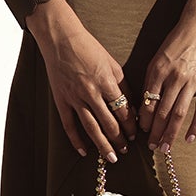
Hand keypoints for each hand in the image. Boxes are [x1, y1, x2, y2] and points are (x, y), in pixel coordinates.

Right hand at [25, 0, 138, 163]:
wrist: (60, 38)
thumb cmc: (88, 47)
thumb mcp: (112, 63)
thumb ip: (122, 85)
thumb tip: (132, 106)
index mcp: (107, 82)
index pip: (123, 111)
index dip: (130, 126)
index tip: (135, 135)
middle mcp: (91, 92)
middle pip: (109, 123)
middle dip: (119, 139)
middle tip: (126, 150)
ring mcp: (75, 98)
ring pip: (91, 128)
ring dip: (103, 145)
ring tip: (111, 157)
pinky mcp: (61, 100)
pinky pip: (69, 125)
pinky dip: (76, 140)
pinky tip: (83, 151)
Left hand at [140, 0, 195, 150]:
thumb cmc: (177, 41)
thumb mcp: (157, 57)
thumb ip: (152, 79)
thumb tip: (145, 103)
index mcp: (158, 70)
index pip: (148, 102)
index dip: (143, 120)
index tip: (140, 132)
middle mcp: (174, 78)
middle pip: (162, 112)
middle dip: (154, 132)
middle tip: (150, 147)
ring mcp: (192, 82)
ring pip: (179, 114)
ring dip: (170, 134)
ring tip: (165, 148)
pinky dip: (195, 126)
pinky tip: (188, 139)